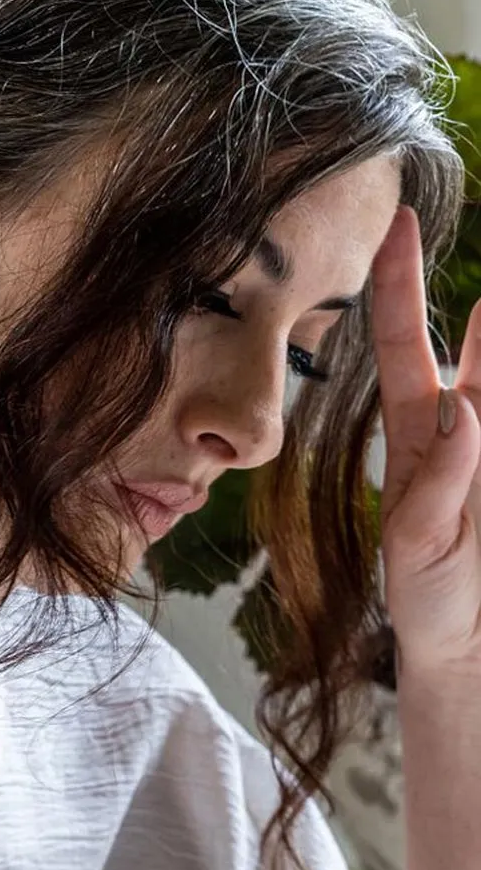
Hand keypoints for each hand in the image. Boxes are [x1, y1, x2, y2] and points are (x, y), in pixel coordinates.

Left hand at [371, 204, 480, 675]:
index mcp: (416, 430)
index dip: (396, 279)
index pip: (400, 336)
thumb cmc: (431, 593)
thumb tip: (466, 407)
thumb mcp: (420, 544)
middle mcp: (462, 424)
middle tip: (432, 233)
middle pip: (479, 342)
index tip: (397, 221)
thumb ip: (440, 482)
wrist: (468, 648)